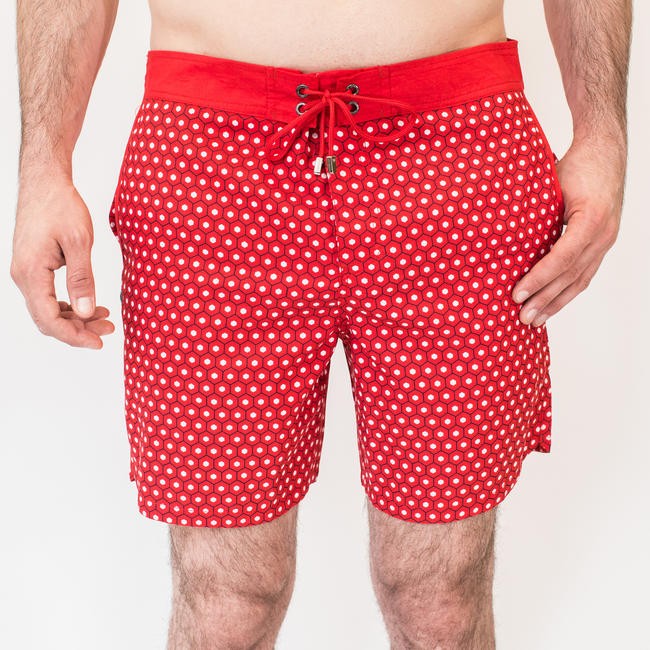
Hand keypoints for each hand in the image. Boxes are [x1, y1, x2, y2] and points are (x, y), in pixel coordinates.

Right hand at [10, 178, 115, 347]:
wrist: (45, 183)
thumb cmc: (61, 206)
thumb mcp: (79, 242)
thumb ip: (82, 279)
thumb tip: (85, 311)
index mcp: (31, 273)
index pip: (49, 319)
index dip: (74, 336)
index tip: (99, 342)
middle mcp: (23, 276)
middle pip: (48, 319)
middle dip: (79, 329)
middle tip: (108, 330)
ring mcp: (26, 273)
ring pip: (49, 309)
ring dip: (76, 318)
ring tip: (105, 318)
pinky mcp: (33, 268)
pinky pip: (48, 297)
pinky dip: (70, 305)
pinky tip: (91, 305)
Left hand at [512, 136, 624, 325]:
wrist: (605, 152)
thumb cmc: (574, 165)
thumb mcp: (551, 185)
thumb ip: (532, 213)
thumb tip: (499, 237)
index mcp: (590, 219)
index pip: (561, 258)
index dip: (538, 279)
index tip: (516, 294)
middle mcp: (603, 235)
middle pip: (571, 276)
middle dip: (545, 300)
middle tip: (523, 319)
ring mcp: (606, 241)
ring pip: (581, 280)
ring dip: (556, 302)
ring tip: (536, 321)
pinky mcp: (603, 244)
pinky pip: (586, 273)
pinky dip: (567, 291)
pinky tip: (552, 304)